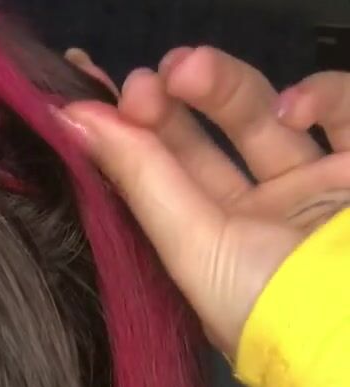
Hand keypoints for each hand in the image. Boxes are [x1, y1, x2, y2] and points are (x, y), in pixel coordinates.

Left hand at [57, 46, 349, 358]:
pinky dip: (318, 95)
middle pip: (203, 139)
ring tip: (193, 70)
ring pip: (262, 114)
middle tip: (146, 81)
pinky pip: (340, 109)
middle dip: (171, 101)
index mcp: (209, 248)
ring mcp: (308, 187)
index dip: (128, 131)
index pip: (159, 177)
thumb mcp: (194, 250)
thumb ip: (141, 180)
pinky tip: (292, 107)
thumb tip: (73, 118)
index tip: (93, 93)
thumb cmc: (268, 306)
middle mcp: (256, 216)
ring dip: (225, 84)